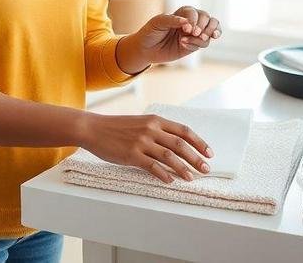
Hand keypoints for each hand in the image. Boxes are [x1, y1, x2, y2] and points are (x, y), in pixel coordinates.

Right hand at [78, 111, 213, 182]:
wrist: (93, 128)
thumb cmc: (116, 127)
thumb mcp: (140, 122)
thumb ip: (157, 130)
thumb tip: (176, 144)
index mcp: (155, 120)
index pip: (183, 131)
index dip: (199, 142)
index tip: (209, 153)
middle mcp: (150, 129)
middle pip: (180, 144)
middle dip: (196, 158)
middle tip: (205, 169)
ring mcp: (141, 142)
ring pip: (169, 156)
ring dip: (183, 168)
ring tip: (191, 178)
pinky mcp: (131, 155)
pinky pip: (152, 166)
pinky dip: (164, 174)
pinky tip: (170, 181)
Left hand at [131, 6, 220, 65]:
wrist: (146, 49)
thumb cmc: (151, 31)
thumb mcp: (157, 22)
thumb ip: (172, 20)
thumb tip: (187, 22)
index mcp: (183, 12)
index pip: (194, 12)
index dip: (194, 20)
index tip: (186, 29)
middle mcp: (191, 22)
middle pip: (207, 18)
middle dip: (205, 26)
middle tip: (196, 33)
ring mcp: (193, 34)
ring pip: (210, 30)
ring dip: (206, 34)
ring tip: (200, 38)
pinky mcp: (193, 45)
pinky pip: (203, 43)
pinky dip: (197, 44)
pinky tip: (184, 44)